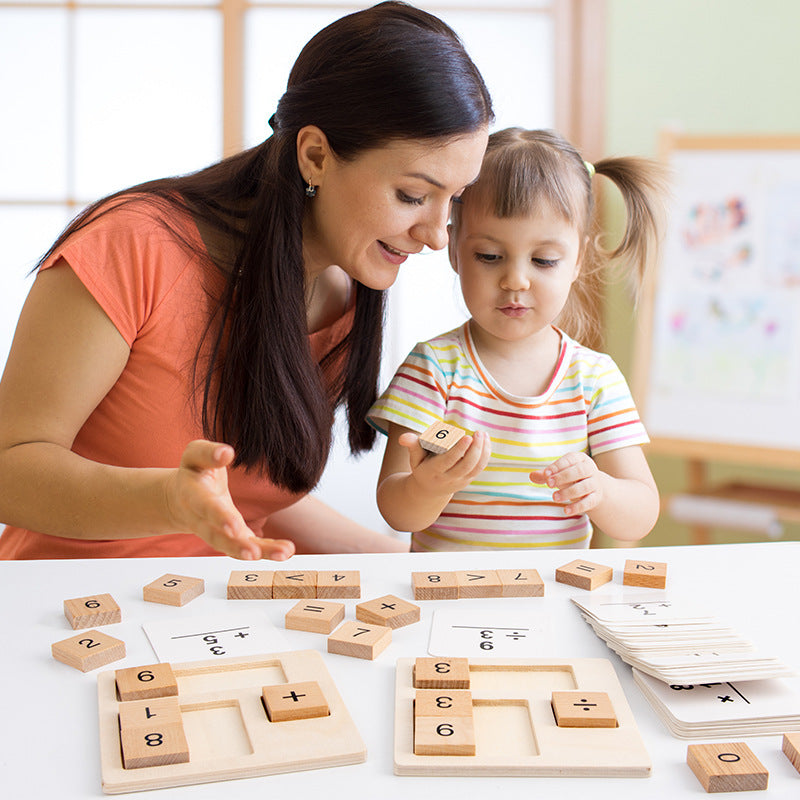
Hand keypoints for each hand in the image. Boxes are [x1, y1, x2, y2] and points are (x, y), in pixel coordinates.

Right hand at [165, 440, 295, 560]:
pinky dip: (266, 550)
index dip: (218, 516)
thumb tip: (226, 452)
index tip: (234, 526)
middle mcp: (202, 520)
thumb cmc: (194, 471)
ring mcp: (217, 532)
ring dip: (257, 552)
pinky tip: (285, 551)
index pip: (204, 506)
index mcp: (192, 495)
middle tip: (253, 553)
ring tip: (282, 554)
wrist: (181, 498)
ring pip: (233, 547)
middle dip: (235, 545)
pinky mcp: (232, 537)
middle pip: (216, 537)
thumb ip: (209, 453)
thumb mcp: (195, 455)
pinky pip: (248, 547)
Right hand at [399, 429, 490, 497]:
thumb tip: (403, 437)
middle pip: (466, 465)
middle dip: (475, 449)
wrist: (428, 490)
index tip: (467, 436)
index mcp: (433, 471)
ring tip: (483, 434)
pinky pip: (479, 468)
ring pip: (475, 468)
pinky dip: (485, 455)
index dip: (459, 450)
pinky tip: (485, 442)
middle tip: (478, 433)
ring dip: (482, 451)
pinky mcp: (467, 480)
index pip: (449, 461)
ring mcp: (459, 481)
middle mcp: (448, 478)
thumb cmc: (422, 467)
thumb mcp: (414, 458)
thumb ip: (412, 445)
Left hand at [530, 452, 603, 515]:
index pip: (569, 460)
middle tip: (549, 484)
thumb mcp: (559, 473)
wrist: (594, 488)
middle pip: (579, 471)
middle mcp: (589, 469)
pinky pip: (588, 502)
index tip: (546, 474)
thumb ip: (546, 475)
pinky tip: (566, 511)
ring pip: (584, 487)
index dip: (557, 466)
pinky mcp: (596, 497)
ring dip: (568, 492)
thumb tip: (531, 476)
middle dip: (563, 477)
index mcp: (579, 459)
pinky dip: (577, 507)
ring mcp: (595, 484)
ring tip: (554, 497)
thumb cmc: (572, 477)